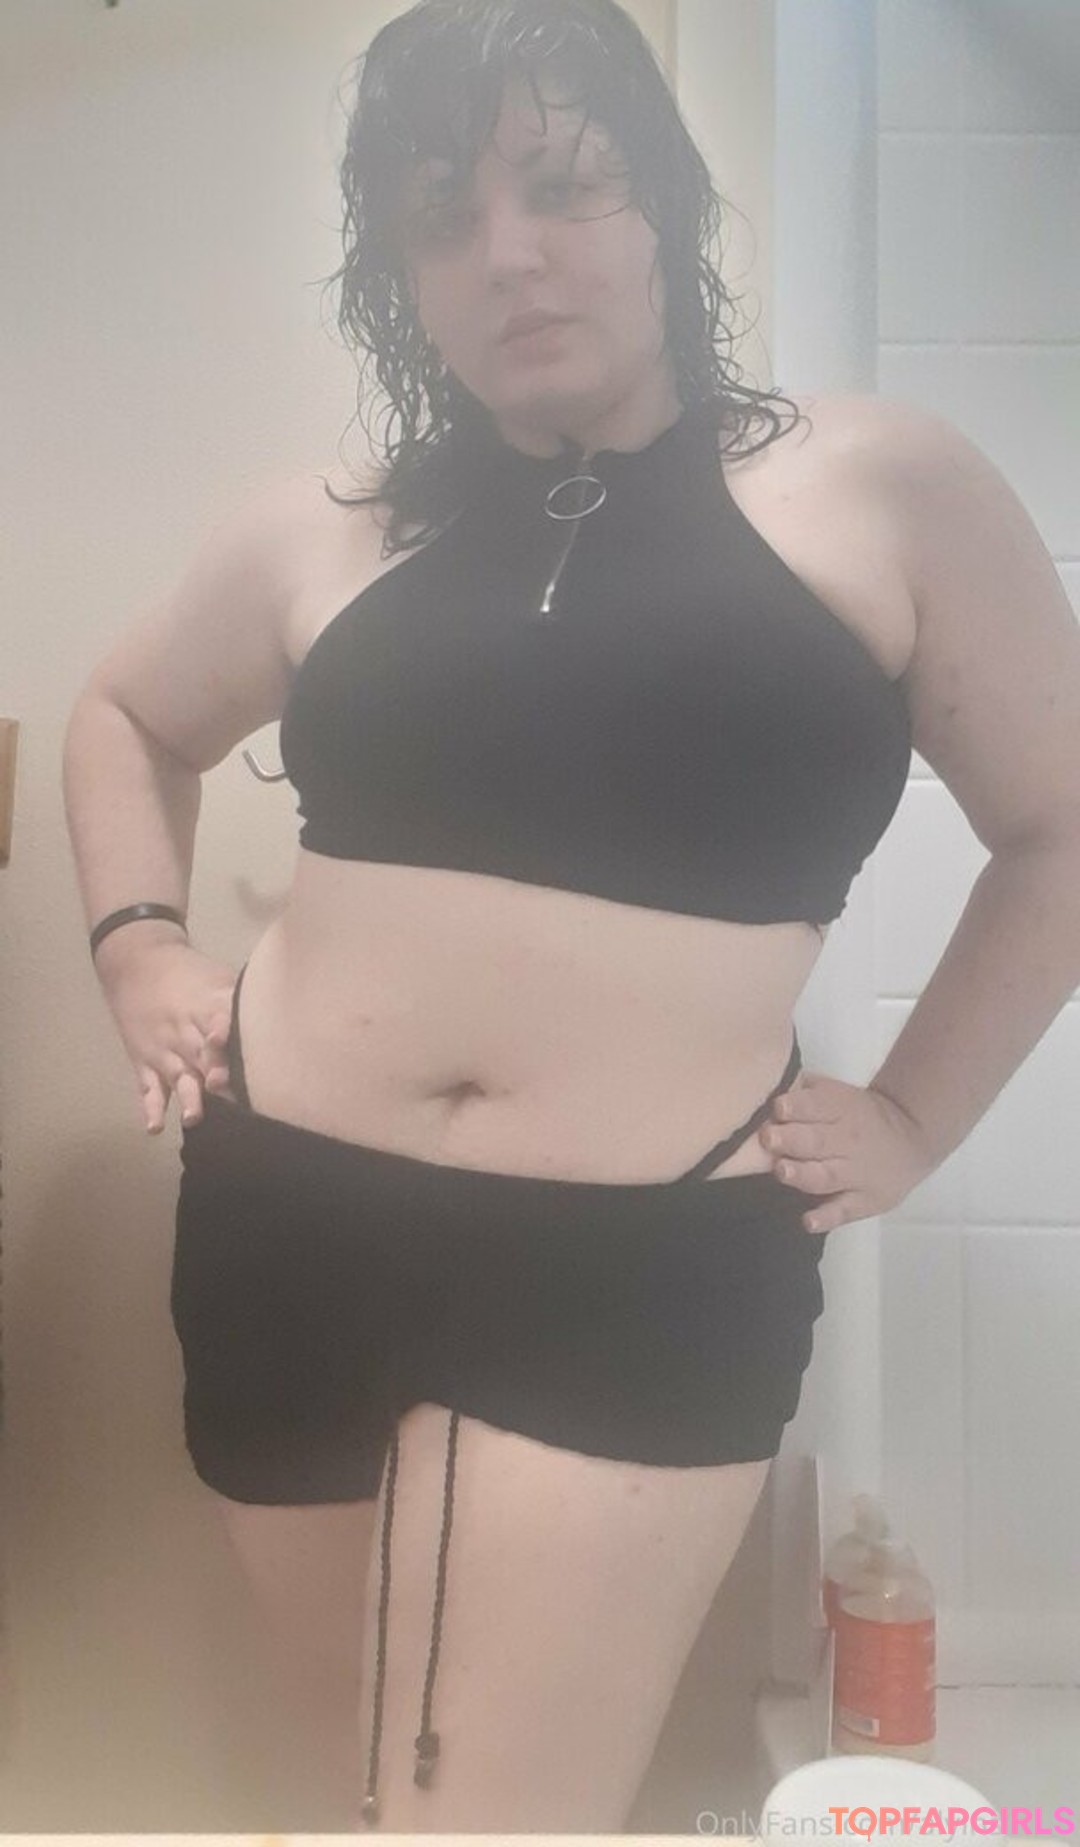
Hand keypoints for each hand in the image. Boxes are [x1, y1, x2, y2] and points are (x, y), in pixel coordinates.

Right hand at [98, 940, 238, 1134]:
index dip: (225, 1032)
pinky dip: (150, 1107)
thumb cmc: (188, 973)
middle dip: (215, 1073)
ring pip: (178, 1075)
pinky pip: (148, 1087)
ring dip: (187, 1097)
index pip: (219, 1020)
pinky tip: (154, 1128)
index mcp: (206, 1006)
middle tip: (228, 1092)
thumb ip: (241, 1000)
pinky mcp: (145, 1062)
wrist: (134, 963)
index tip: (235, 1046)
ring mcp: (163, 1049)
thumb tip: (284, 1018)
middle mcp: (184, 1031)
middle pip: (202, 1054)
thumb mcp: (217, 976)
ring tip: (193, 1118)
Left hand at [758, 1069, 935, 1234]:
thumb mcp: (838, 1092)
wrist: (912, 1138)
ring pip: (825, 1176)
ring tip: (782, 1171)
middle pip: (816, 1141)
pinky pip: (844, 1211)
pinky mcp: (864, 1202)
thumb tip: (766, 1081)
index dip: (796, 1107)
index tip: (777, 1107)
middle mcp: (847, 1141)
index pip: (817, 1106)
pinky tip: (808, 1222)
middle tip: (768, 1138)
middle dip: (791, 1139)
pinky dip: (827, 1218)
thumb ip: (805, 1089)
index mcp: (840, 1109)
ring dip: (802, 1175)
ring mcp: (856, 1174)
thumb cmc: (858, 1113)